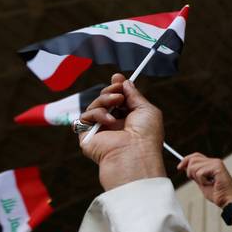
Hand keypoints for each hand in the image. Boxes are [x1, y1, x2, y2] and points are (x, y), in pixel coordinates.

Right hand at [78, 73, 165, 190]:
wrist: (135, 153)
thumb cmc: (146, 135)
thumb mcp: (146, 109)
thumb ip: (135, 95)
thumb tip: (125, 82)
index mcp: (129, 120)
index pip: (118, 101)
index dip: (116, 87)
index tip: (118, 77)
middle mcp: (114, 126)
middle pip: (105, 100)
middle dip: (111, 90)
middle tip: (119, 90)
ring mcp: (100, 131)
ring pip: (94, 106)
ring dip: (105, 99)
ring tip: (117, 101)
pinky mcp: (87, 137)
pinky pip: (84, 117)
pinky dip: (97, 114)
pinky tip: (109, 121)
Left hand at [177, 154, 231, 208]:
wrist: (228, 200)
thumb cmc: (217, 194)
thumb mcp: (202, 183)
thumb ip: (195, 174)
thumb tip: (184, 166)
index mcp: (211, 163)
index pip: (195, 156)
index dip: (185, 160)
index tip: (179, 168)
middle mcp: (214, 161)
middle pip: (193, 159)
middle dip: (190, 172)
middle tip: (200, 182)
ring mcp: (216, 163)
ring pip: (194, 166)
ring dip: (198, 178)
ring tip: (208, 183)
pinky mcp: (217, 168)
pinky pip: (200, 172)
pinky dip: (203, 181)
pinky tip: (211, 184)